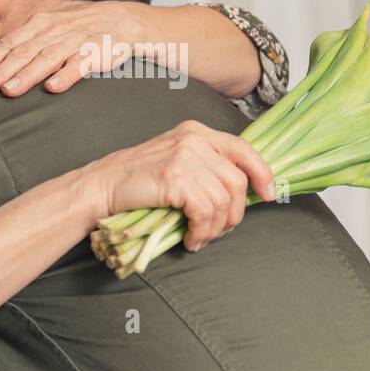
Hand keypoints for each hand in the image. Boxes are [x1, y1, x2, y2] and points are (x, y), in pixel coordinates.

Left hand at [0, 1, 147, 96]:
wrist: (121, 20)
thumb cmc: (79, 29)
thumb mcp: (50, 28)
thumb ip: (27, 43)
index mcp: (39, 24)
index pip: (9, 44)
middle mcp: (53, 30)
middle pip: (22, 52)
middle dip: (0, 72)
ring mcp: (74, 40)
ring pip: (46, 58)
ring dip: (26, 75)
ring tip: (9, 91)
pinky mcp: (96, 51)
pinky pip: (79, 64)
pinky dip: (66, 75)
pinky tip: (53, 87)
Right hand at [83, 121, 274, 251]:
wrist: (100, 187)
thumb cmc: (137, 181)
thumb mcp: (176, 162)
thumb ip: (206, 168)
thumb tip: (242, 194)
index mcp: (196, 131)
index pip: (243, 148)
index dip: (262, 173)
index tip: (268, 194)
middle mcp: (194, 139)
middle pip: (238, 180)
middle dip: (235, 213)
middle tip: (219, 231)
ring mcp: (185, 156)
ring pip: (224, 200)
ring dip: (215, 228)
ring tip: (200, 238)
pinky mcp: (175, 177)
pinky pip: (206, 212)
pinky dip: (202, 231)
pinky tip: (191, 239)